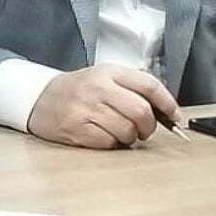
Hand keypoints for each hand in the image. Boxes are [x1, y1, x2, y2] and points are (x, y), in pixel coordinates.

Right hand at [28, 64, 180, 149]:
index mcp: (110, 72)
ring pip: (127, 130)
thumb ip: (133, 88)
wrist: (40, 98)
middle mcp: (99, 88)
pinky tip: (104, 136)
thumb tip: (166, 112)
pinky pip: (108, 142)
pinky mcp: (76, 129)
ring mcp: (86, 108)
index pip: (149, 85)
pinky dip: (112, 143)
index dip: (168, 103)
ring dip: (131, 137)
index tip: (175, 116)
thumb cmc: (79, 90)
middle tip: (144, 130)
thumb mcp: (104, 77)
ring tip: (122, 132)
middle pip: (142, 111)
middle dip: (149, 127)